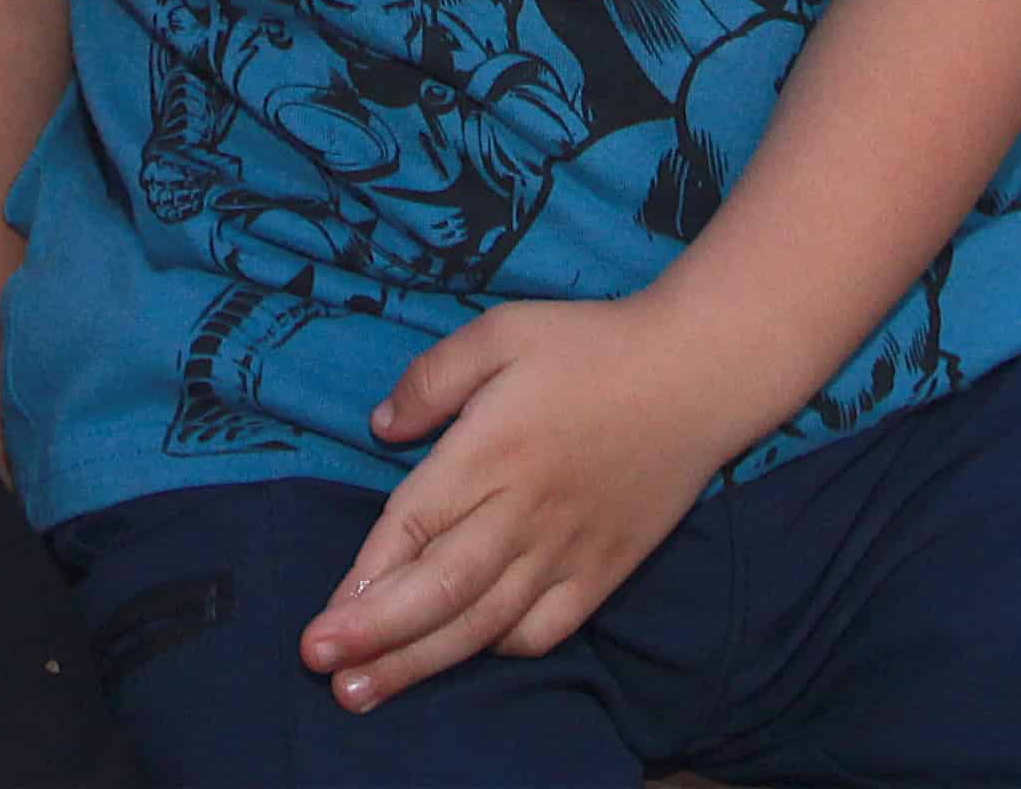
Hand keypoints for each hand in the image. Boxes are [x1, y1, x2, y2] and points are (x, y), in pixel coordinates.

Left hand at [302, 300, 753, 710]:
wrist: (699, 373)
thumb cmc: (593, 345)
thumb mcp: (503, 330)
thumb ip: (434, 377)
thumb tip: (381, 426)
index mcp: (493, 450)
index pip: (414, 525)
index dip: (364, 576)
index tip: (321, 618)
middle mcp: (525, 510)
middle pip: (440, 589)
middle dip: (374, 636)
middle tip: (321, 669)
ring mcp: (567, 548)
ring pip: (483, 621)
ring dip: (420, 661)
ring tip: (366, 691)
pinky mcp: (604, 569)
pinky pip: (544, 628)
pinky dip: (498, 648)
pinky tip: (463, 653)